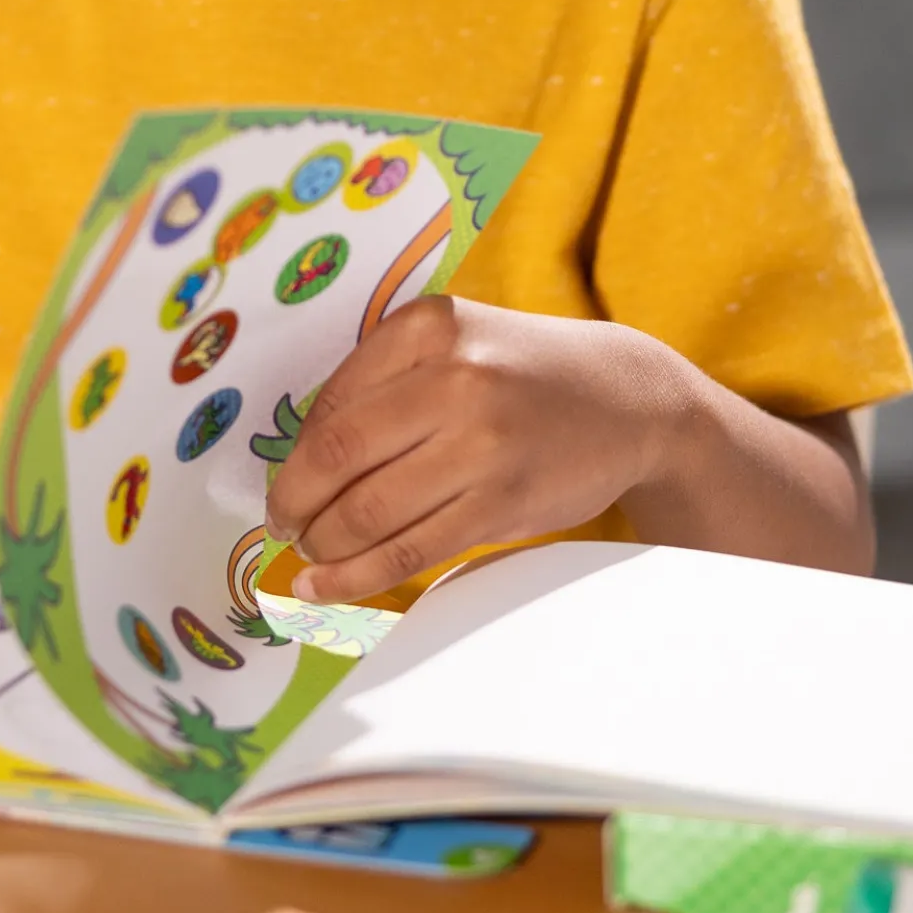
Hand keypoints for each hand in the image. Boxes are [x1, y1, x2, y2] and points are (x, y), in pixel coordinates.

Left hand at [264, 296, 691, 603]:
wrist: (628, 398)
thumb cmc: (521, 372)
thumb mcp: (453, 341)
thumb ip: (381, 381)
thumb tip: (297, 455)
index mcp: (428, 327)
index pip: (331, 403)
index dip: (293, 455)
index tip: (286, 482)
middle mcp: (454, 378)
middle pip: (338, 457)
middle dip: (294, 504)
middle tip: (284, 526)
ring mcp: (482, 442)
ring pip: (368, 511)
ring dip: (323, 544)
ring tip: (309, 555)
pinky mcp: (503, 501)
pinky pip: (410, 549)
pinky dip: (355, 575)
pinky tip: (325, 584)